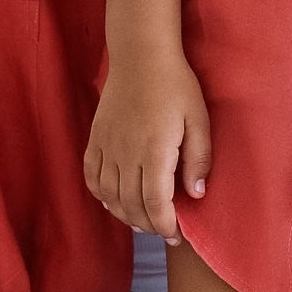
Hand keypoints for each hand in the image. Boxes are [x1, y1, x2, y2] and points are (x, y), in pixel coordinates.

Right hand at [85, 50, 210, 238]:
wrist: (141, 56)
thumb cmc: (176, 86)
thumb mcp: (199, 120)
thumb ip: (199, 159)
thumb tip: (196, 194)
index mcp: (154, 150)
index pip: (156, 203)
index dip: (165, 225)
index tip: (175, 235)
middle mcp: (126, 153)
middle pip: (132, 205)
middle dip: (149, 225)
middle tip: (163, 231)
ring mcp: (107, 146)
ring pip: (109, 196)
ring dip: (125, 214)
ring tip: (142, 220)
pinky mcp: (95, 138)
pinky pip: (92, 176)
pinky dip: (101, 195)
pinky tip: (114, 200)